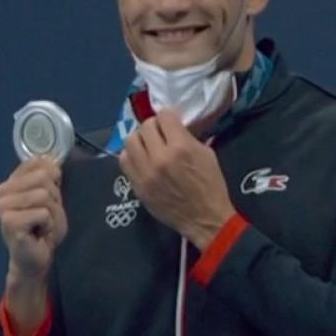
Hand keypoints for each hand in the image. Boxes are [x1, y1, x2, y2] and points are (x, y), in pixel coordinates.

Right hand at [0, 157, 66, 334]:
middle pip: (44, 178)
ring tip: (41, 225)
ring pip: (44, 195)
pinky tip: (38, 234)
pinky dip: (48, 225)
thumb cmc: (43, 228)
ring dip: (51, 213)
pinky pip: (43, 213)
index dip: (53, 181)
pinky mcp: (9, 221)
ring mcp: (3, 205)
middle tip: (45, 216)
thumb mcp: (51, 197)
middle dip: (54, 199)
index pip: (39, 163)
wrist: (35, 259)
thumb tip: (51, 161)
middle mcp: (2, 190)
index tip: (46, 201)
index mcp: (12, 181)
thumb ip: (49, 177)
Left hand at [118, 109, 236, 249]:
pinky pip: (124, 162)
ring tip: (148, 146)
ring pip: (130, 141)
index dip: (169, 117)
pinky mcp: (137, 186)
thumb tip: (173, 127)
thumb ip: (187, 137)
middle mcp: (159, 158)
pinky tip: (141, 159)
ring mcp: (145, 173)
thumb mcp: (206, 154)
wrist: (204, 219)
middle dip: (154, 127)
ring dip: (140, 140)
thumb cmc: (211, 186)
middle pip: (145, 127)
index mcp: (180, 147)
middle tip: (160, 134)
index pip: (164, 116)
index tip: (171, 123)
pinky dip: (132, 156)